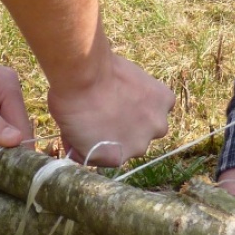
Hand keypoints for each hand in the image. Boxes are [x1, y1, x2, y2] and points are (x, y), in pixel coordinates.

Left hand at [46, 46, 172, 165]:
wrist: (84, 74)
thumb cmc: (71, 103)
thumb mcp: (69, 136)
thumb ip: (83, 149)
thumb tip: (81, 149)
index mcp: (116, 160)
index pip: (113, 155)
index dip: (105, 139)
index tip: (98, 124)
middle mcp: (140, 148)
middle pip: (136, 140)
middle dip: (126, 127)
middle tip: (112, 108)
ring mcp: (155, 125)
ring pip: (153, 123)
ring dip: (144, 114)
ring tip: (127, 96)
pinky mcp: (165, 102)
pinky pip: (164, 103)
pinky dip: (155, 98)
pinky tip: (140, 89)